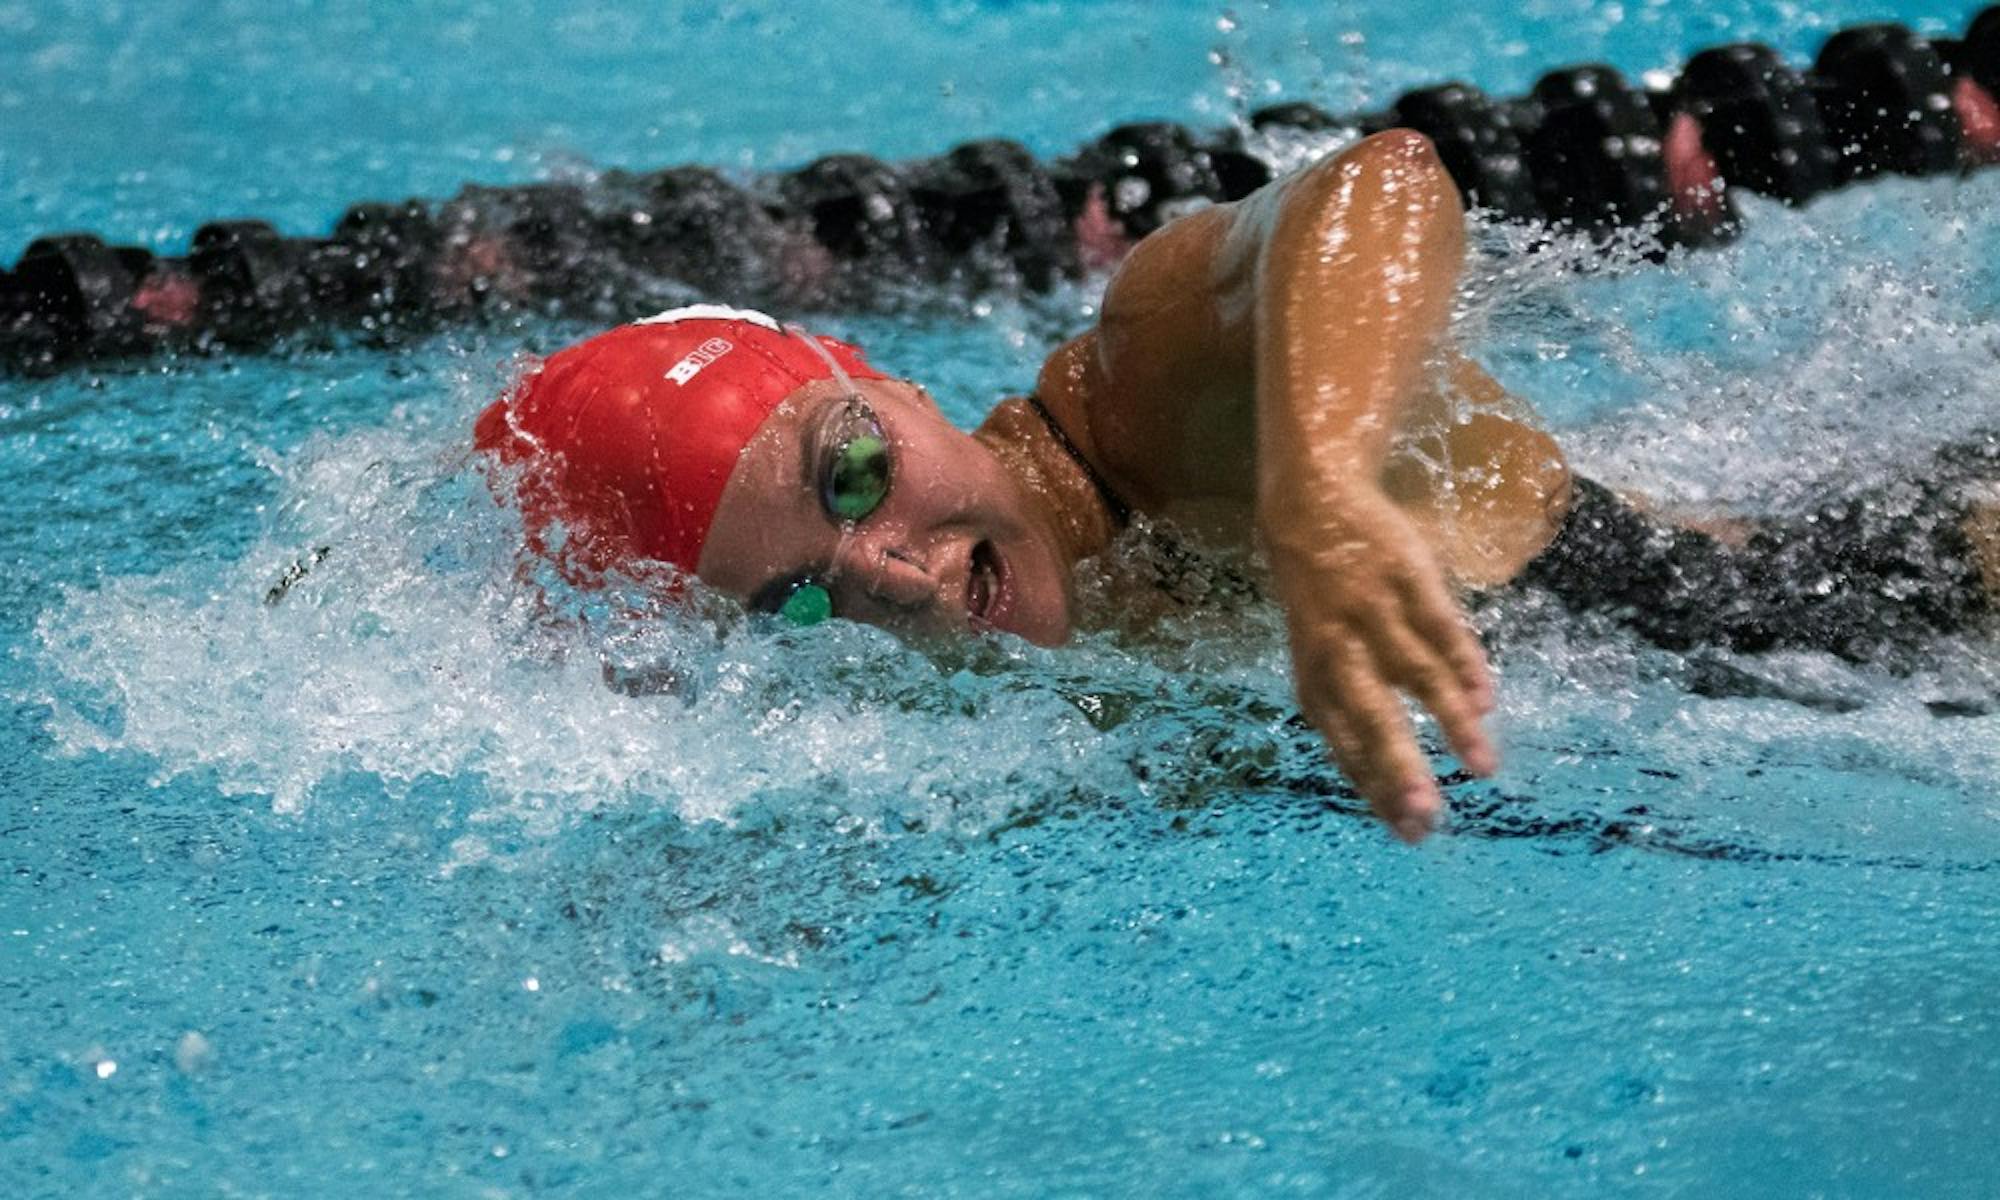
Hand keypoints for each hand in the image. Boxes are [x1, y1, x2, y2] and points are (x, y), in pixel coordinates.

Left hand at [1266, 484, 1497, 842]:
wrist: (1312, 503)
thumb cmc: (1321, 599)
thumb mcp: (1317, 653)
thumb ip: (1350, 709)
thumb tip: (1388, 780)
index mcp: (1315, 677)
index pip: (1345, 745)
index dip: (1376, 789)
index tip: (1408, 831)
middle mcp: (1341, 650)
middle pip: (1372, 718)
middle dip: (1400, 769)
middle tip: (1428, 816)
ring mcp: (1375, 613)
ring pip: (1417, 676)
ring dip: (1452, 724)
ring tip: (1484, 769)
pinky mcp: (1407, 578)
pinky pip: (1440, 628)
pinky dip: (1464, 664)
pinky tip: (1486, 701)